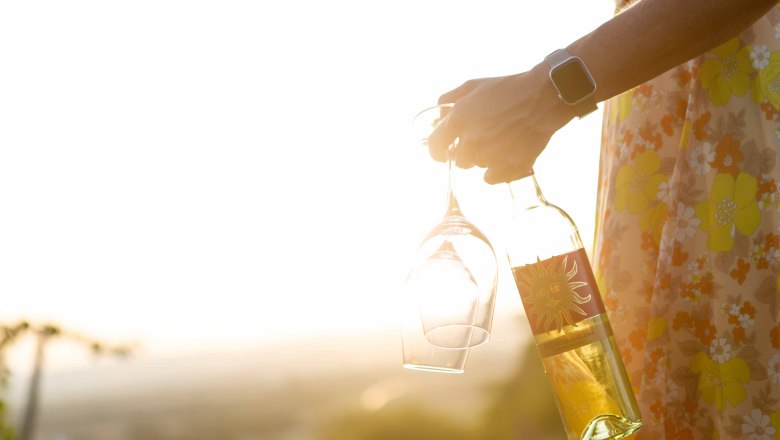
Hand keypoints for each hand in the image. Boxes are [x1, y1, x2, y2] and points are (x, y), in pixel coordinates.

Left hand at [427, 64, 575, 183]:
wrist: (543, 97)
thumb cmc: (508, 89)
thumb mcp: (473, 86)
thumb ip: (449, 101)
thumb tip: (438, 118)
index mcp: (459, 120)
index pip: (434, 147)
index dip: (437, 151)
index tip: (443, 151)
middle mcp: (471, 140)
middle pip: (459, 160)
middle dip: (467, 151)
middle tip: (483, 138)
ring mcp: (490, 154)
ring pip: (477, 166)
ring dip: (484, 157)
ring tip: (500, 140)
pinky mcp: (508, 166)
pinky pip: (491, 177)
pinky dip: (496, 170)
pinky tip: (506, 154)